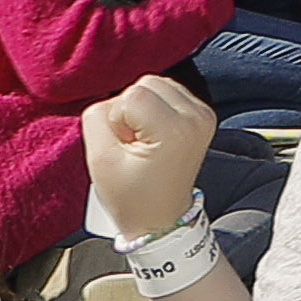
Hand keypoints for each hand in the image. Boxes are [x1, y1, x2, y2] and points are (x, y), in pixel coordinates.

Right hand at [80, 74, 216, 239]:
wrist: (160, 218)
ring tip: (143, 140)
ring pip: (157, 84)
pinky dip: (155, 108)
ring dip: (142, 107)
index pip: (130, 95)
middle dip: (130, 110)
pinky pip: (168, 92)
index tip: (125, 147)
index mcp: (175, 129)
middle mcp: (196, 117)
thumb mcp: (99, 159)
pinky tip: (153, 134)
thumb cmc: (131, 196)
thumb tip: (110, 98)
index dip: (117, 120)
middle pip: (146, 83)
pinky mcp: (202, 114)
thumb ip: (97, 118)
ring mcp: (203, 115)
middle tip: (133, 144)